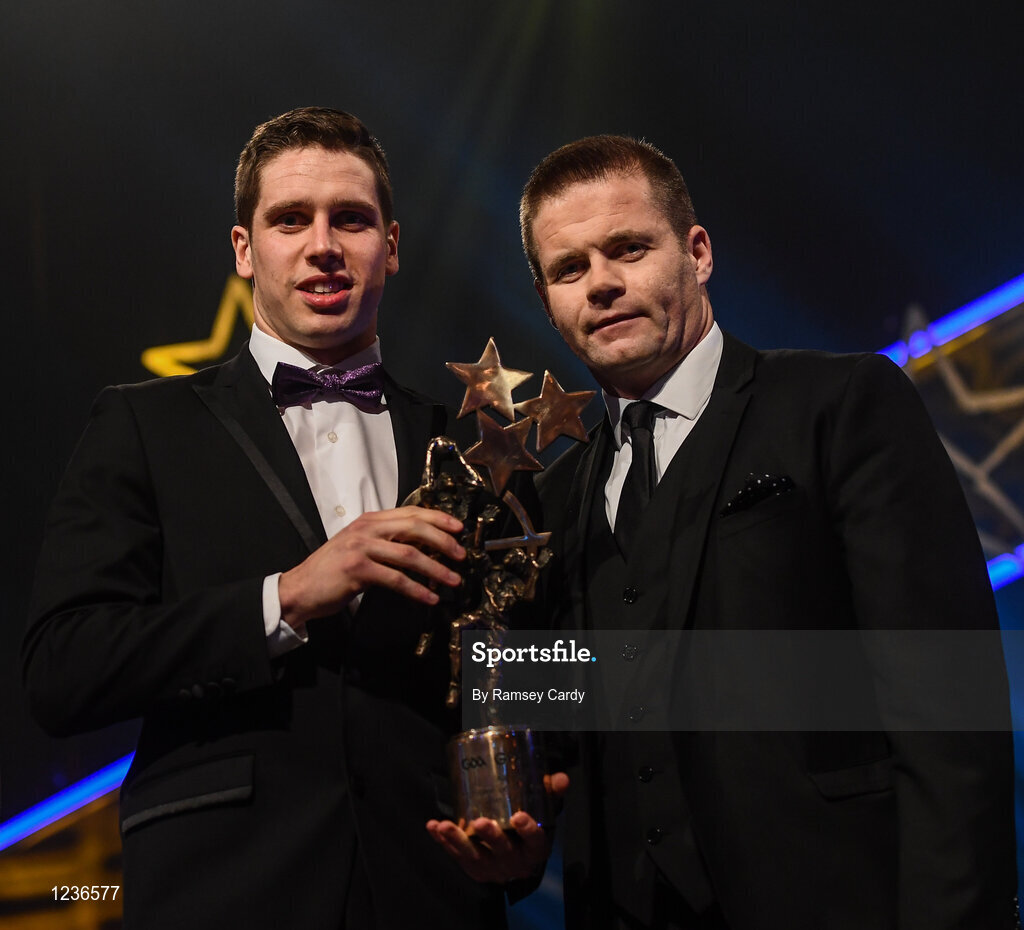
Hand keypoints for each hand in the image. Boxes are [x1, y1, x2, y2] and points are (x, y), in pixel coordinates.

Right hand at [278, 506, 464, 627]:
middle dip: (442, 541)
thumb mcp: (360, 547)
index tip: (458, 528)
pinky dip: (416, 589)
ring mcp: (360, 548)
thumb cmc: (332, 571)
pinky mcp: (357, 570)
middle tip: (460, 555)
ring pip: (408, 554)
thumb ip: (386, 542)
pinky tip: (429, 598)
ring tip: (452, 580)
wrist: (300, 589)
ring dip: (435, 569)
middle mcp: (366, 529)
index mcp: (369, 520)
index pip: (410, 512)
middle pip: (414, 528)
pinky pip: (395, 579)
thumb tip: (423, 547)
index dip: (437, 518)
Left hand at [426, 772, 568, 882]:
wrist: (517, 861)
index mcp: (534, 849)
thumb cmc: (528, 832)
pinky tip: (433, 826)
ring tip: (445, 826)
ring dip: (458, 841)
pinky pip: (456, 857)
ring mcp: (492, 869)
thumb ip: (550, 794)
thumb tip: (560, 778)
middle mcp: (514, 863)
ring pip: (474, 858)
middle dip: (490, 837)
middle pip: (502, 851)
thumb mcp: (544, 814)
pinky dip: (443, 843)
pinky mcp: (473, 870)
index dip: (528, 831)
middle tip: (480, 822)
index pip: (535, 841)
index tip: (519, 817)